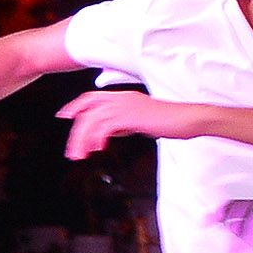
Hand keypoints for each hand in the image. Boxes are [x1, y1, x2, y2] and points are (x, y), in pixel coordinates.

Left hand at [59, 90, 192, 158]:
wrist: (187, 119)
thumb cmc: (171, 121)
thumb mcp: (142, 119)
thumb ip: (125, 122)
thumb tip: (112, 131)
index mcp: (124, 97)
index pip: (91, 97)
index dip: (75, 106)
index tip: (64, 116)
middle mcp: (121, 99)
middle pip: (87, 111)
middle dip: (75, 132)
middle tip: (72, 150)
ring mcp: (125, 106)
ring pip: (91, 121)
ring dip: (82, 140)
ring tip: (80, 156)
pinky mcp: (129, 117)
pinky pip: (104, 128)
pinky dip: (96, 139)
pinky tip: (98, 149)